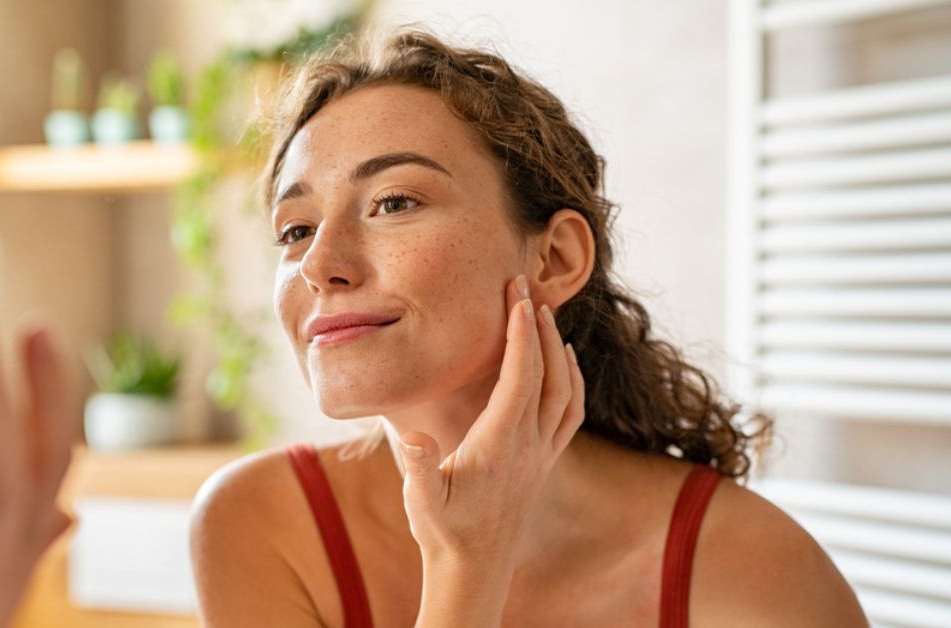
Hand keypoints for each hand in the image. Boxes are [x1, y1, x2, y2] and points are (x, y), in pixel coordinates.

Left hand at [0, 296, 73, 627]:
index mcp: (29, 528)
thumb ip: (30, 533)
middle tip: (5, 307)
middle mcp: (28, 538)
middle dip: (24, 375)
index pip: (50, 444)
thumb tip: (68, 512)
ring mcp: (4, 558)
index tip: (39, 324)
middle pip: (36, 444)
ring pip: (6, 465)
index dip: (50, 385)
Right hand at [398, 275, 585, 621]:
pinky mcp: (544, 462)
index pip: (520, 376)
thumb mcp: (422, 501)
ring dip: (557, 349)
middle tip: (526, 287)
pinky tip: (565, 364)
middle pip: (548, 373)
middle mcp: (530, 444)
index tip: (516, 294)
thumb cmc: (443, 530)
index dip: (521, 332)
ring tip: (544, 314)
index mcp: (500, 443)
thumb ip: (420, 468)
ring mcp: (542, 453)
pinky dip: (573, 381)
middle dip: (539, 326)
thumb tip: (416, 438)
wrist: (474, 568)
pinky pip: (571, 413)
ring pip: (565, 390)